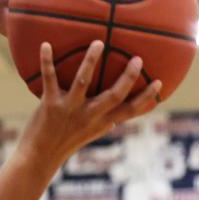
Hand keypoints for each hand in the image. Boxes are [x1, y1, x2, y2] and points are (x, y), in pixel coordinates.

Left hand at [19, 41, 161, 169]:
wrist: (39, 156)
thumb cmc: (66, 141)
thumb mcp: (89, 133)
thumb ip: (104, 122)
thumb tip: (118, 117)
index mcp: (102, 122)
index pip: (130, 111)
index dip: (146, 97)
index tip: (159, 82)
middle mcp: (88, 116)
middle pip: (114, 95)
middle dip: (128, 77)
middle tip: (137, 58)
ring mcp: (69, 109)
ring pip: (83, 81)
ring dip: (91, 60)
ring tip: (98, 43)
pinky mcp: (50, 104)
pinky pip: (49, 78)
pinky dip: (47, 61)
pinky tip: (45, 45)